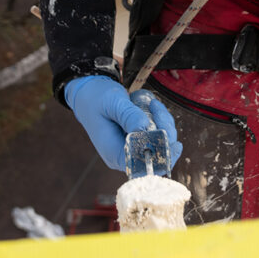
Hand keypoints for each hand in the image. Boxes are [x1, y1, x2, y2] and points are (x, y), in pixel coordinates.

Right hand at [63, 76, 182, 173]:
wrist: (88, 94)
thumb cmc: (97, 98)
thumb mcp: (113, 103)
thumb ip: (129, 116)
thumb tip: (145, 129)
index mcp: (115, 153)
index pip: (144, 163)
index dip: (162, 152)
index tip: (170, 133)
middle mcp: (124, 156)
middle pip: (156, 153)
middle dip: (165, 131)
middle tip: (156, 108)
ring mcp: (132, 148)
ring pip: (160, 143)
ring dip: (163, 124)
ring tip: (153, 104)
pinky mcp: (137, 140)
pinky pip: (156, 135)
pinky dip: (160, 122)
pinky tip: (153, 108)